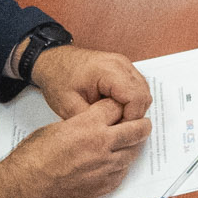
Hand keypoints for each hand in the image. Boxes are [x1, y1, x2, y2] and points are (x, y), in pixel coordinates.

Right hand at [0, 98, 151, 197]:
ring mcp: (105, 167)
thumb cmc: (32, 158)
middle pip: (137, 129)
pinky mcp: (103, 186)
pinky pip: (123, 172)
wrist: (25, 188)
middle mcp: (101, 145)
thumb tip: (91, 122)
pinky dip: (122, 165)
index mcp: (88, 125)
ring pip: (133, 152)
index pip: (117, 107)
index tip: (119, 106)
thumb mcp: (55, 128)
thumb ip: (80, 123)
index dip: (118, 105)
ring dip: (133, 145)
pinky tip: (115, 161)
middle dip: (141, 123)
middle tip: (141, 122)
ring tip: (128, 141)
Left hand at [28, 45, 151, 120]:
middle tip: (114, 127)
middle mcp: (121, 64)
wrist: (53, 61)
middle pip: (144, 95)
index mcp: (108, 70)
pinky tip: (114, 109)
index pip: (136, 98)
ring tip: (113, 119)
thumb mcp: (69, 106)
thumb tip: (111, 135)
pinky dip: (130, 102)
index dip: (130, 119)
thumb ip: (94, 121)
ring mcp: (124, 65)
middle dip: (133, 116)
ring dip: (133, 109)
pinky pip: (137, 88)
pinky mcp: (123, 69)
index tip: (116, 130)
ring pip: (144, 92)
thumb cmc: (58, 79)